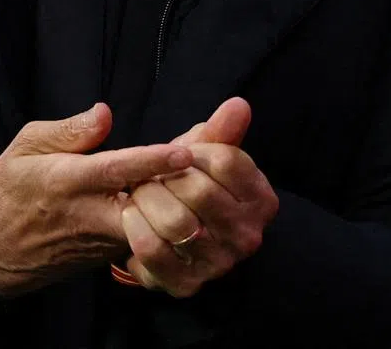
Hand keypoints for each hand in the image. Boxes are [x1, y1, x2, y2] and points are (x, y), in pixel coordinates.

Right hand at [0, 102, 192, 295]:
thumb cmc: (10, 189)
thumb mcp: (24, 146)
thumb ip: (67, 130)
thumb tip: (105, 112)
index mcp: (67, 181)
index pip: (117, 169)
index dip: (153, 159)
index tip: (186, 150)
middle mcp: (92, 214)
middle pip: (148, 205)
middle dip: (183, 189)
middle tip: (216, 166)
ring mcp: (105, 241)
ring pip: (154, 225)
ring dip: (182, 205)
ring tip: (211, 179)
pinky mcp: (112, 257)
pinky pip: (148, 235)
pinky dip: (170, 219)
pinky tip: (188, 200)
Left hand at [120, 98, 278, 297]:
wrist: (161, 227)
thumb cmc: (184, 180)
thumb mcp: (202, 152)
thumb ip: (220, 130)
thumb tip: (239, 104)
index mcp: (260, 199)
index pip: (225, 161)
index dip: (192, 151)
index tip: (179, 154)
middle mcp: (248, 236)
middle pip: (199, 191)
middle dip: (165, 176)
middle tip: (153, 175)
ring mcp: (220, 265)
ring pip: (175, 221)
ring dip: (146, 199)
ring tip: (139, 193)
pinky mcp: (187, 285)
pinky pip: (152, 250)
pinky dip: (134, 227)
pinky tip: (131, 216)